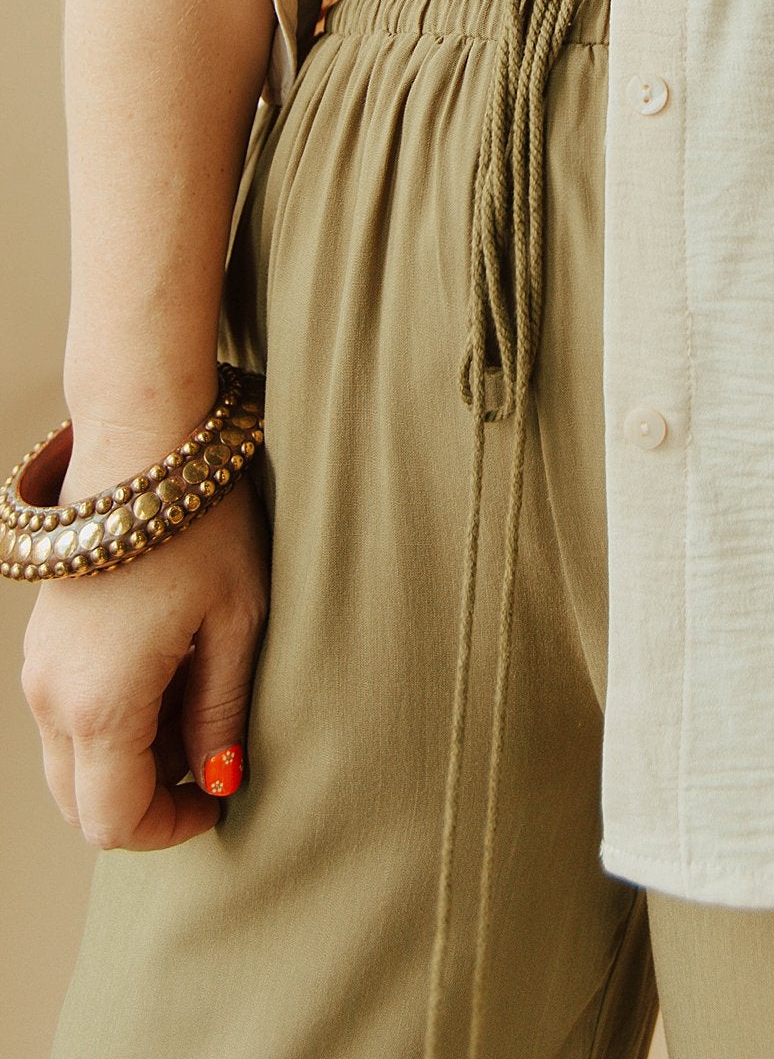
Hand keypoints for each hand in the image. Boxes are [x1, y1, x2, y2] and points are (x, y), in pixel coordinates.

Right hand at [21, 430, 269, 851]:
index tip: (222, 799)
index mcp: (99, 704)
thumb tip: (220, 782)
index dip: (171, 828)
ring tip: (198, 699)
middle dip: (148, 800)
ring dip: (130, 759)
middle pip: (83, 803)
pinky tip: (168, 670)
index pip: (114, 822)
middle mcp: (52, 696)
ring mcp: (38, 667)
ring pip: (72, 761)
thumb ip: (221, 714)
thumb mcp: (235, 622)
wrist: (141, 444)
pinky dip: (112, 722)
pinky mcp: (43, 642)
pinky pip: (68, 715)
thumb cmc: (202, 528)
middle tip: (213, 755)